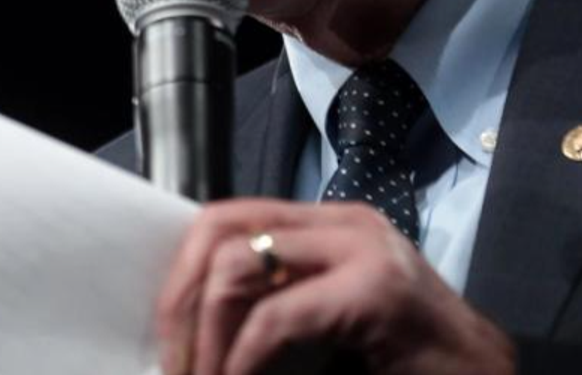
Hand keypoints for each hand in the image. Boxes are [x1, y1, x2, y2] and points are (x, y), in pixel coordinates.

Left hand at [156, 198, 514, 374]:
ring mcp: (363, 250)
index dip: (182, 277)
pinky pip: (277, 317)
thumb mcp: (330, 327)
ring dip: (206, 335)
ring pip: (238, 264)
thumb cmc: (413, 369)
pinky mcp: (377, 291)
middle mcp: (344, 224)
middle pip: (220, 228)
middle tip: (172, 362)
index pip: (227, 221)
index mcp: (330, 228)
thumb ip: (277, 307)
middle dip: (180, 298)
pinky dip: (243, 359)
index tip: (168, 338)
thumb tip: (192, 326)